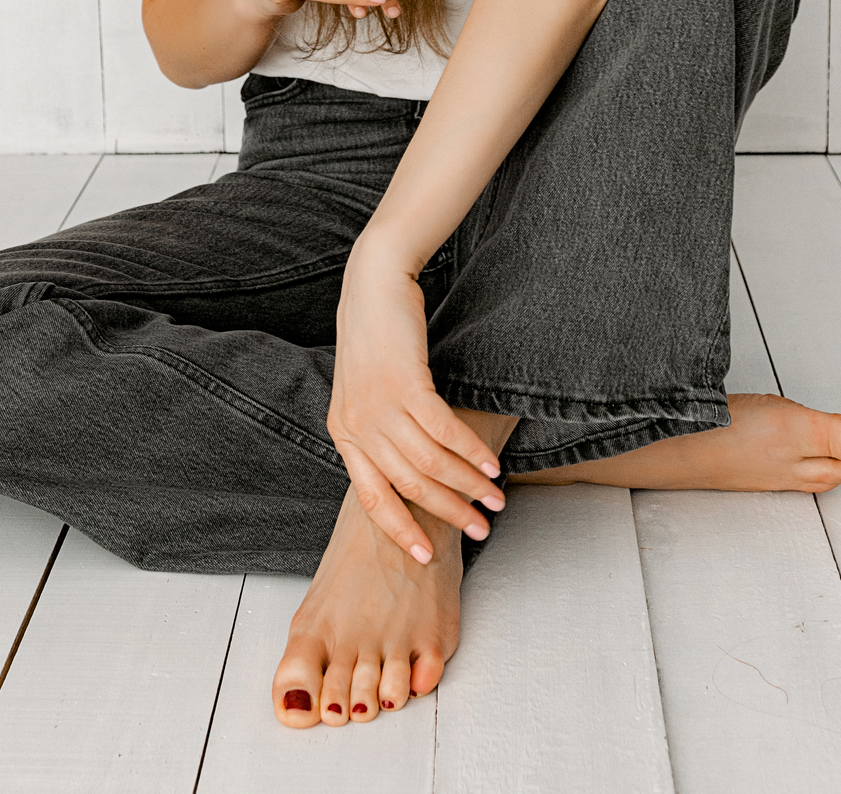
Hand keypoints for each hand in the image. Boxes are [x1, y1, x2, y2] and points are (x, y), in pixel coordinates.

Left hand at [328, 235, 505, 561]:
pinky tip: (491, 464)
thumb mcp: (364, 391)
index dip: (402, 531)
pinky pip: (443, 431)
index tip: (429, 555)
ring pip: (430, 463)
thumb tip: (410, 469)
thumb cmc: (374, 336)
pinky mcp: (405, 383)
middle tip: (482, 527)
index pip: (373, 499)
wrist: (373, 284)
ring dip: (468, 485)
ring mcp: (380, 405)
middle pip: (409, 486)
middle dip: (449, 512)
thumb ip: (379, 430)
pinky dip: (470, 452)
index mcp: (345, 434)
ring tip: (495, 498)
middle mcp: (358, 426)